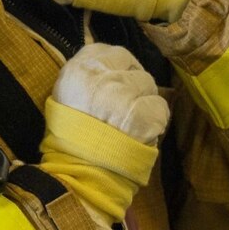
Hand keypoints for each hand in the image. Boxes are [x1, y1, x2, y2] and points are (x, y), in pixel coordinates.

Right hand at [40, 43, 168, 227]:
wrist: (79, 177)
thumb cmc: (72, 139)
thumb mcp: (67, 97)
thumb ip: (90, 76)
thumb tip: (115, 65)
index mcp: (77, 71)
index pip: (113, 52)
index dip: (122, 68)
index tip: (121, 83)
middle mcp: (100, 78)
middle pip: (135, 69)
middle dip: (137, 86)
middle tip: (128, 110)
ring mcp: (123, 96)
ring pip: (151, 88)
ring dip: (146, 106)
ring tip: (131, 127)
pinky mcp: (143, 115)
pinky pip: (161, 110)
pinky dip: (155, 123)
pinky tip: (141, 136)